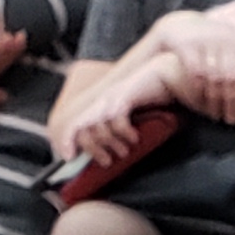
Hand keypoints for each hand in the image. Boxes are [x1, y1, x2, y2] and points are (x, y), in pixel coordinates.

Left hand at [58, 53, 183, 161]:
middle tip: (106, 162)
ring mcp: (112, 97)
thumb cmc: (151, 98)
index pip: (74, 123)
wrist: (166, 73)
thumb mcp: (130, 116)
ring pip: (100, 127)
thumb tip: (110, 154)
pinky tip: (134, 139)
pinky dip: (124, 133)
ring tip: (123, 153)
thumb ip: (117, 130)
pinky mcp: (125, 96)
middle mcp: (101, 101)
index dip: (67, 140)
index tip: (69, 157)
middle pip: (83, 128)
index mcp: (99, 106)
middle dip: (92, 149)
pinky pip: (118, 120)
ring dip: (111, 144)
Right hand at [165, 20, 234, 122]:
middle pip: (232, 77)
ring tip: (216, 115)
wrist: (182, 27)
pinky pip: (196, 75)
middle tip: (231, 119)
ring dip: (215, 101)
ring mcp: (206, 42)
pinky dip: (198, 92)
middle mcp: (226, 40)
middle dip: (232, 102)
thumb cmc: (216, 45)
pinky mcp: (188, 47)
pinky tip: (199, 103)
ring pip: (213, 79)